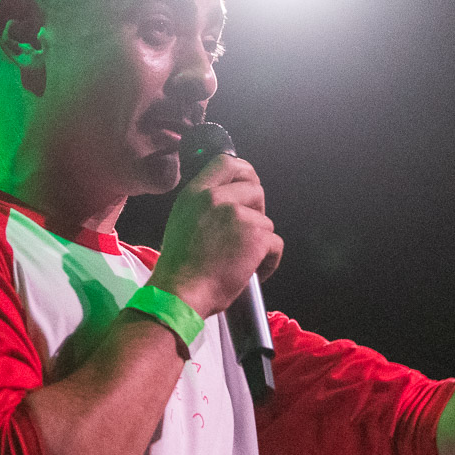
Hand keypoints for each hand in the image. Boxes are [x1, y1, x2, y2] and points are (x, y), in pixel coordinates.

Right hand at [148, 154, 283, 317]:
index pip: (226, 162)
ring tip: (244, 260)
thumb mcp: (182, 221)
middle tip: (246, 234)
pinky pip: (276, 244)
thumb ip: (203, 205)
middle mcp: (217, 198)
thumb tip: (227, 202)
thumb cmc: (179, 267)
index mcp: (196, 193)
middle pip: (255, 189)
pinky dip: (269, 261)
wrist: (180, 292)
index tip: (249, 186)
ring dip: (260, 242)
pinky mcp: (256, 237)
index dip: (244, 172)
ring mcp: (239, 216)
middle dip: (257, 211)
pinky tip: (254, 272)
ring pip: (266, 221)